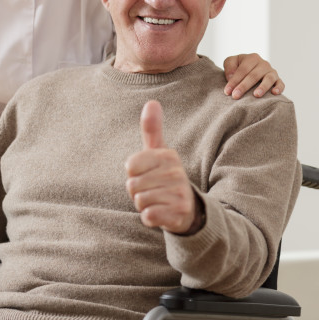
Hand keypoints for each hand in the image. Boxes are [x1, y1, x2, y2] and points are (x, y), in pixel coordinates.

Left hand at [125, 100, 199, 234]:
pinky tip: (160, 213)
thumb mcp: (159, 152)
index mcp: (168, 156)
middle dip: (137, 191)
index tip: (146, 174)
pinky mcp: (178, 214)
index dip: (133, 174)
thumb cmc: (165, 176)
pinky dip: (149, 217)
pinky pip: (148, 216)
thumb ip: (152, 129)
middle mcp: (176, 173)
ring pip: (139, 200)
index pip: (130, 165)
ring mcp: (179, 194)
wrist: (188, 208)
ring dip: (143, 204)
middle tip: (153, 190)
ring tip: (158, 201)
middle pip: (132, 185)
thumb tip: (151, 102)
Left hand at [223, 53, 284, 99]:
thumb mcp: (231, 62)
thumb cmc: (238, 67)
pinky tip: (274, 93)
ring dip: (263, 87)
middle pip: (254, 75)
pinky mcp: (278, 79)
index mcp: (252, 58)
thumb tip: (231, 76)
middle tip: (235, 96)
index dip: (234, 80)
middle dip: (244, 86)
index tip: (227, 91)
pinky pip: (281, 83)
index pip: (242, 70)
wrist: (250, 70)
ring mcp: (272, 71)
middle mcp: (263, 64)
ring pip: (269, 78)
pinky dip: (279, 88)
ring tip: (256, 95)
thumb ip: (229, 66)